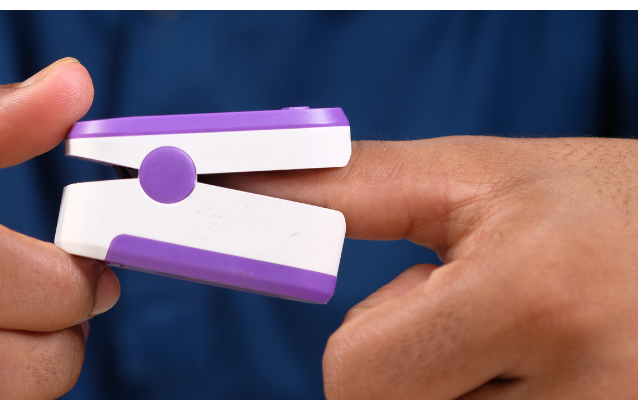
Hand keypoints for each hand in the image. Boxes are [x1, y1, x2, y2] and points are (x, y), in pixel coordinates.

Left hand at [208, 137, 637, 398]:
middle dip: (405, 371)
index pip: (356, 379)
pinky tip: (532, 373)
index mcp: (531, 294)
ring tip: (512, 343)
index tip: (391, 313)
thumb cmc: (588, 200)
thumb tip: (241, 188)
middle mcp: (582, 385)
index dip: (359, 344)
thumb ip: (349, 189)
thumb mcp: (473, 177)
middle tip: (473, 319)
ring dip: (449, 393)